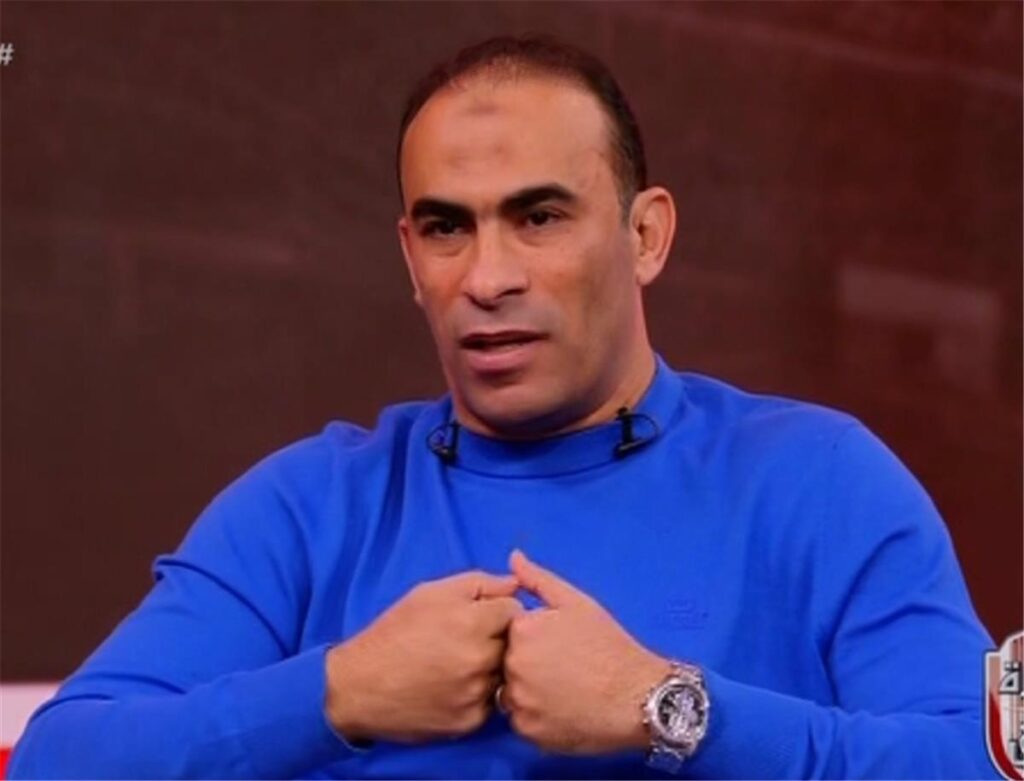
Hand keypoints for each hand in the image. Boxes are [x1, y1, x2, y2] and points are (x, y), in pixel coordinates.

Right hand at [325, 571, 522, 742]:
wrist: (359, 686)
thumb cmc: (394, 632)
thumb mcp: (430, 593)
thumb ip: (479, 583)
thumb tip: (515, 584)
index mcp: (472, 622)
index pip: (515, 610)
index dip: (499, 610)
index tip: (482, 617)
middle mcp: (479, 660)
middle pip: (513, 644)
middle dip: (498, 639)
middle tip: (469, 641)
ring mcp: (476, 694)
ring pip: (503, 674)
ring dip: (490, 668)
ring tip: (458, 665)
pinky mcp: (469, 721)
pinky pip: (490, 702)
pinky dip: (478, 694)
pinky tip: (453, 687)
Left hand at [502, 550, 670, 753]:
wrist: (638, 697)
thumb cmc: (610, 646)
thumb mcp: (577, 603)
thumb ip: (538, 580)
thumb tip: (513, 557)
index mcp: (522, 630)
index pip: (507, 631)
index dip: (531, 637)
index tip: (556, 644)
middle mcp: (514, 665)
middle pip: (506, 662)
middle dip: (526, 663)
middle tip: (562, 667)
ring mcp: (520, 701)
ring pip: (510, 692)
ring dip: (527, 690)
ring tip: (562, 689)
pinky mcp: (528, 731)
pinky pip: (520, 720)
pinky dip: (535, 716)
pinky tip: (561, 709)